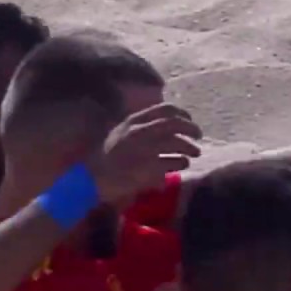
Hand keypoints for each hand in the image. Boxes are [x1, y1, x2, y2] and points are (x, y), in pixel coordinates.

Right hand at [88, 103, 202, 206]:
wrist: (91, 180)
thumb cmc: (105, 158)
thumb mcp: (119, 134)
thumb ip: (139, 126)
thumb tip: (164, 123)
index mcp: (133, 121)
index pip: (166, 109)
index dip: (183, 114)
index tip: (190, 120)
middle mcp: (140, 132)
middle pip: (176, 124)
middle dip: (192, 129)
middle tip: (199, 137)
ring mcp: (145, 150)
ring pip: (177, 144)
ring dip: (190, 148)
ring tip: (194, 154)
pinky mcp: (149, 168)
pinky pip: (173, 163)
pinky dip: (181, 163)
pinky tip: (182, 165)